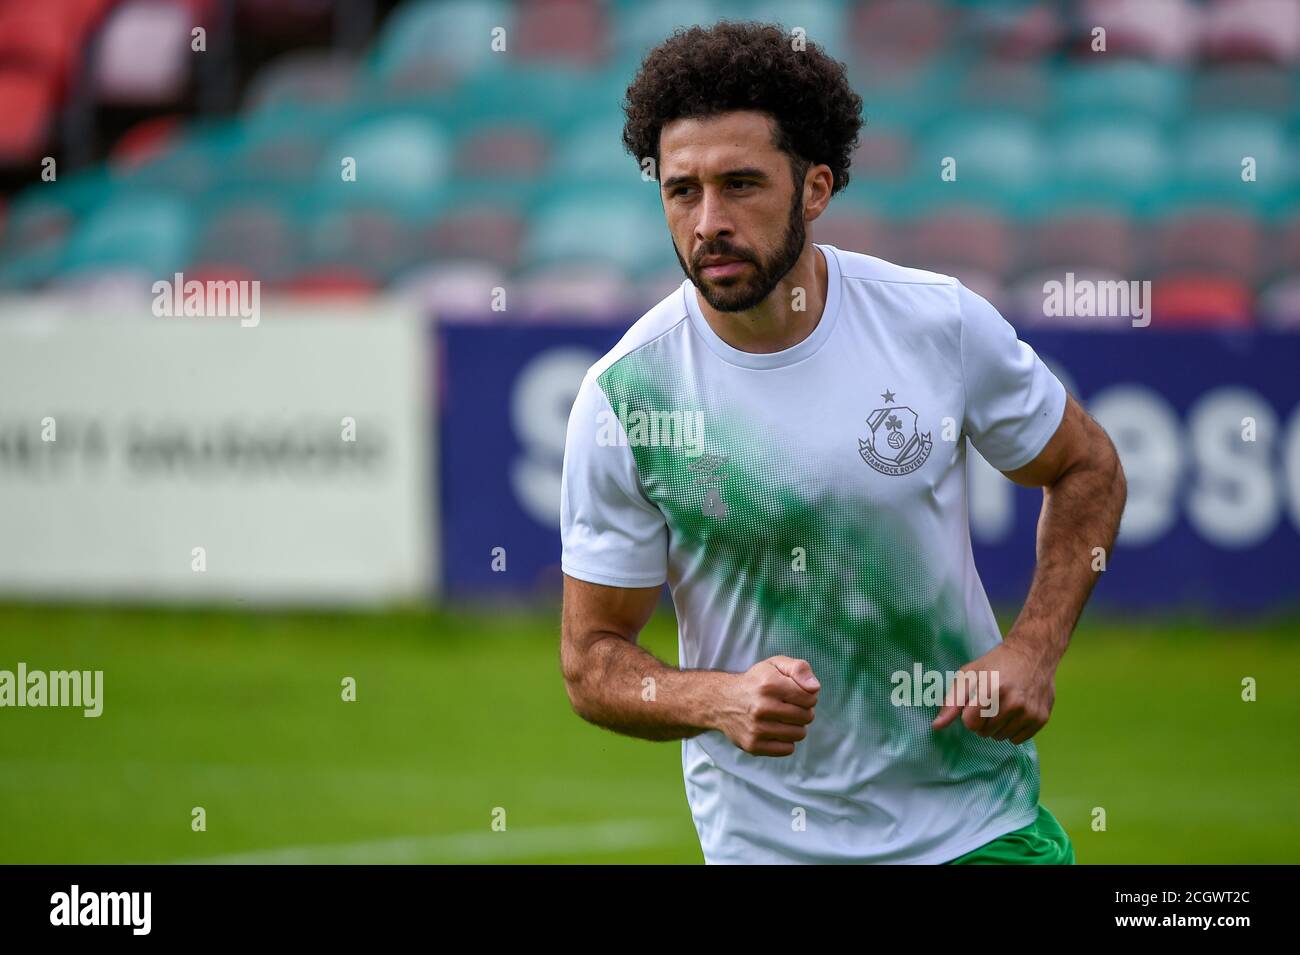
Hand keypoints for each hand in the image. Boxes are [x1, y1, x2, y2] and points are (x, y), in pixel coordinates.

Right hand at [714, 656, 819, 756]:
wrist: (722, 701)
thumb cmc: (756, 682)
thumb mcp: (775, 665)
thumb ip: (799, 668)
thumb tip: (815, 688)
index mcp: (770, 684)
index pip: (810, 698)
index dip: (807, 696)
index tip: (796, 694)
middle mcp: (762, 707)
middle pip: (806, 717)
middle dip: (803, 711)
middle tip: (789, 707)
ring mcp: (756, 728)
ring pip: (799, 734)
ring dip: (795, 726)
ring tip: (782, 718)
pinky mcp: (753, 745)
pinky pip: (787, 749)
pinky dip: (786, 741)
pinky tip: (775, 730)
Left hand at [931, 638, 1055, 743]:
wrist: (1033, 654)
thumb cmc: (995, 664)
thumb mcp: (968, 675)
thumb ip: (951, 701)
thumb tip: (936, 726)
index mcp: (992, 689)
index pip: (970, 724)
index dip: (968, 715)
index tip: (974, 703)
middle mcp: (1014, 702)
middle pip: (985, 732)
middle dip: (982, 721)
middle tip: (990, 702)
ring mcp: (1029, 712)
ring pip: (1001, 737)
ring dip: (997, 726)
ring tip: (1003, 706)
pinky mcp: (1041, 718)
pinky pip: (1017, 740)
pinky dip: (1013, 730)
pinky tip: (1016, 712)